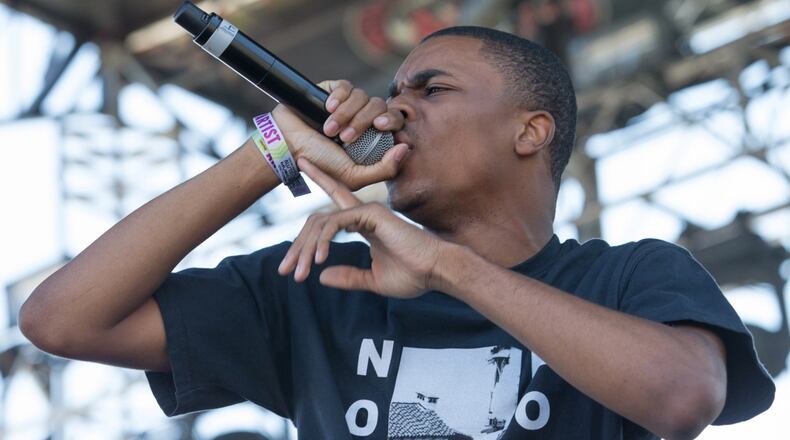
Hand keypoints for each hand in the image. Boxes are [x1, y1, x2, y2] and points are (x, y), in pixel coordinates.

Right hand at [270, 80, 408, 190]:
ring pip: (362, 96)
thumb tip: (406, 148)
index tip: (381, 127)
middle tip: (345, 137)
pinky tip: (327, 109)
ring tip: (328, 130)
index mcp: (373, 137)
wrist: (289, 147)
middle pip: (379, 105)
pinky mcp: (333, 91)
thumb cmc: (321, 164)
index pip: (394, 120)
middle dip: (363, 121)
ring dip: (345, 115)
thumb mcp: (354, 176)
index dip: (392, 119)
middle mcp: (364, 118)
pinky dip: (338, 98)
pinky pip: (346, 86)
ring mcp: (349, 104)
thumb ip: (384, 169)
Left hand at [278, 157, 447, 298]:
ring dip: (307, 248)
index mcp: (364, 225)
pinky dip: (324, 240)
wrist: (435, 272)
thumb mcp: (372, 280)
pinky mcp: (371, 213)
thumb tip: (322, 276)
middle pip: (318, 220)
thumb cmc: (413, 276)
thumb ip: (348, 276)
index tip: (296, 185)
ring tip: (299, 272)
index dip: (313, 197)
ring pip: (322, 222)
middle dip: (299, 245)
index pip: (331, 210)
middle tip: (285, 270)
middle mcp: (363, 214)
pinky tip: (320, 258)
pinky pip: (336, 222)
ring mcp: (367, 211)